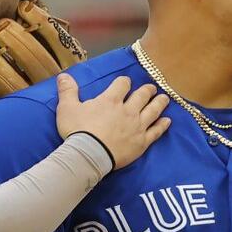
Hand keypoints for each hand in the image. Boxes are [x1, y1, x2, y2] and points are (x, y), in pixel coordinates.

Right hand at [54, 74, 171, 170]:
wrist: (88, 155)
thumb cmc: (77, 131)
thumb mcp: (67, 108)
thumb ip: (67, 91)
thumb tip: (63, 75)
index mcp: (110, 100)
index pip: (122, 84)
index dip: (124, 82)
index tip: (124, 83)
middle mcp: (128, 110)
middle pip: (142, 95)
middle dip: (147, 90)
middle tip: (151, 88)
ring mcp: (137, 126)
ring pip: (153, 110)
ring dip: (159, 103)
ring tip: (164, 98)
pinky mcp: (142, 142)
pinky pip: (156, 131)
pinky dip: (162, 125)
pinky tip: (167, 121)